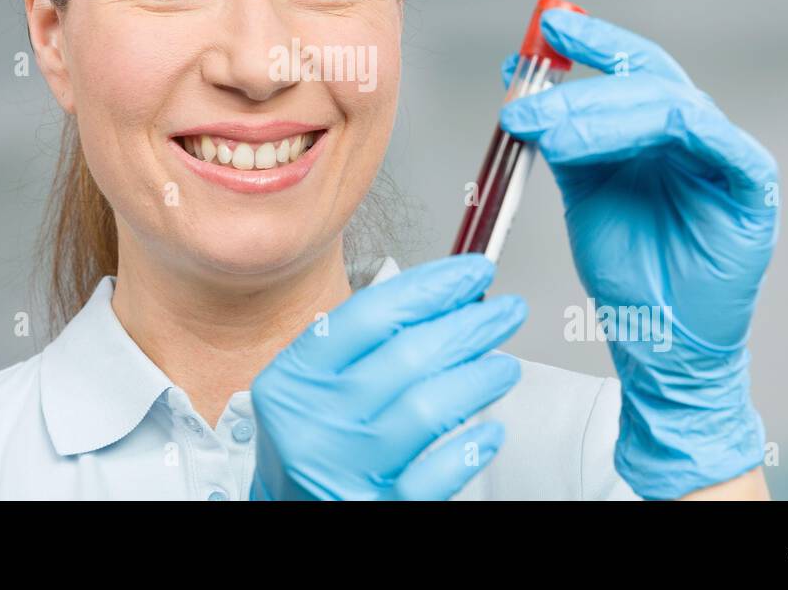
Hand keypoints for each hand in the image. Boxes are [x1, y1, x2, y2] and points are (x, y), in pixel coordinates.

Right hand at [249, 254, 526, 499]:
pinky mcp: (375, 508)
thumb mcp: (308, 387)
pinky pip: (436, 474)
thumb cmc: (310, 441)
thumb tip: (442, 302)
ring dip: (478, 379)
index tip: (471, 272)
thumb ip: (358, 348)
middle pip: (408, 355)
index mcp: (294, 380)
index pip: (369, 315)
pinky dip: (470, 448)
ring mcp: (345, 468)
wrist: (281, 516)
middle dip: (469, 325)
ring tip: (504, 367)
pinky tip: (490, 431)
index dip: (431, 286)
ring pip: (429, 409)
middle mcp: (314, 422)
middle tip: (505, 311)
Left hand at [499, 9, 778, 499]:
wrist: (659, 340)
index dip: (592, 41)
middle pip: (646, 81)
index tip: (545, 27)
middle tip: (524, 101)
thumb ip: (564, 139)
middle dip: (580, 86)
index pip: (631, 68)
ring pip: (672, 105)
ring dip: (604, 114)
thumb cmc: (629, 269)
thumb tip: (523, 91)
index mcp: (659, 130)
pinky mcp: (753, 190)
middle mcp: (696, 134)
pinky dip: (676, 127)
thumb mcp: (582, 189)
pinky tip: (625, 135)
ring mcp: (728, 158)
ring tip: (549, 133)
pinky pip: (721, 142)